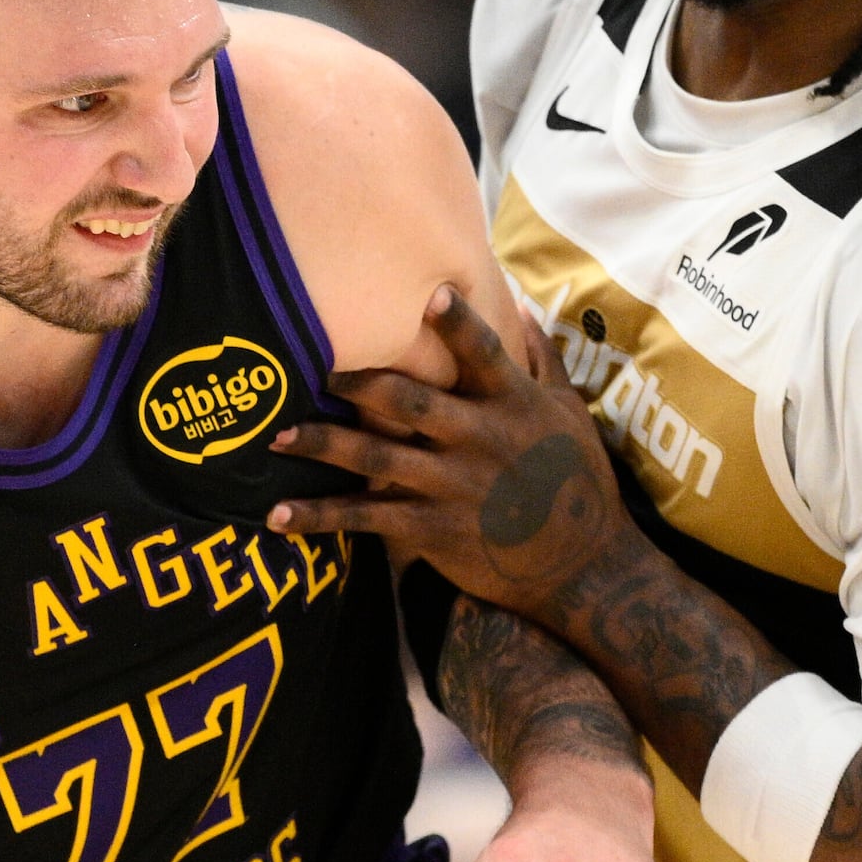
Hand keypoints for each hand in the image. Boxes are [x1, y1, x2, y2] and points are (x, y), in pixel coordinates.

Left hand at [267, 286, 650, 638]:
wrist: (584, 568)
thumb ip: (541, 358)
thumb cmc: (578, 479)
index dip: (458, 324)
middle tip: (315, 367)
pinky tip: (279, 516)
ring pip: (376, 458)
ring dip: (323, 445)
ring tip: (277, 435)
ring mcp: (454, 486)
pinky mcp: (433, 530)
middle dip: (358, 383)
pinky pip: (367, 519)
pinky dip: (320, 518)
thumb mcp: (570, 412)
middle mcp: (480, 440)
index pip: (484, 355)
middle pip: (410, 402)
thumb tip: (522, 303)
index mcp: (515, 405)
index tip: (430, 294)